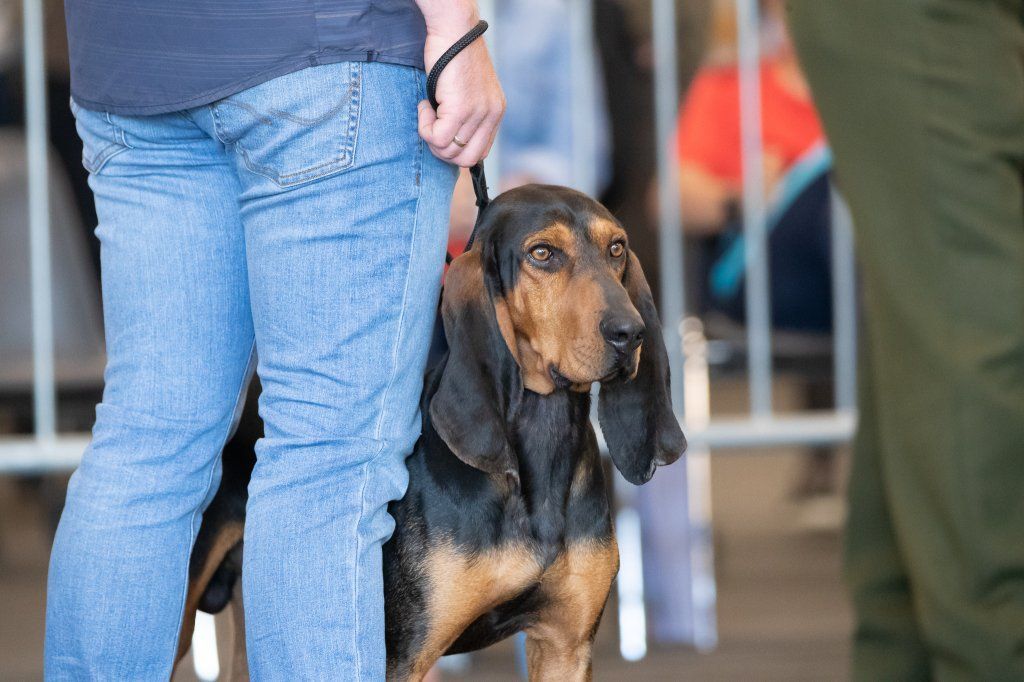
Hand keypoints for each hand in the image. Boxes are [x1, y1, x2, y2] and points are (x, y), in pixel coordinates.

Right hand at [416, 5, 504, 166]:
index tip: (444, 130)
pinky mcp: (460, 109)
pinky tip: (425, 106)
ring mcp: (477, 114)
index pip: (480, 153)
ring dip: (431, 136)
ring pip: (449, 150)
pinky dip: (425, 127)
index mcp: (496, 112)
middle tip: (432, 127)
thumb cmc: (456, 53)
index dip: (457, 149)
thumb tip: (449, 137)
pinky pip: (437, 138)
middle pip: (466, 160)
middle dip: (443, 151)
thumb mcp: (469, 89)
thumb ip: (468, 113)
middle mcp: (491, 115)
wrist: (454, 29)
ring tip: (428, 110)